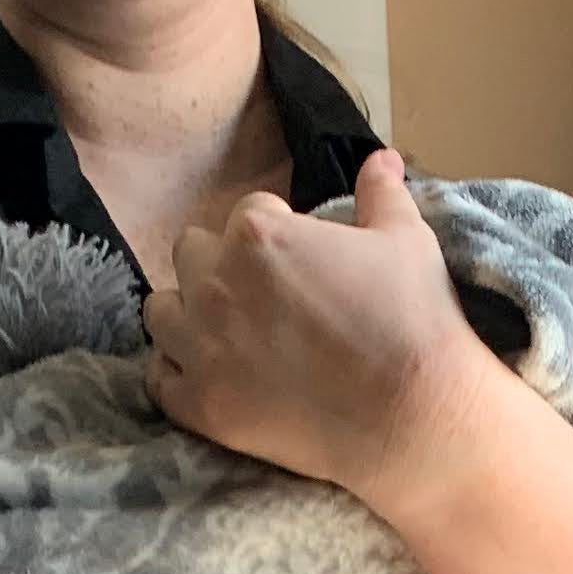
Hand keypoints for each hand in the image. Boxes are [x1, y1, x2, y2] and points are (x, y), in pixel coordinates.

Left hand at [143, 149, 493, 506]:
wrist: (413, 415)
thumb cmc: (413, 321)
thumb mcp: (406, 241)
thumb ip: (381, 194)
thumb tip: (384, 158)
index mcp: (258, 234)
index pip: (245, 213)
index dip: (275, 231)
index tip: (300, 259)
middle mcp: (215, 284)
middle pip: (191, 254)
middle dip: (220, 264)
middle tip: (263, 295)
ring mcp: (201, 348)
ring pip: (161, 312)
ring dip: (187, 313)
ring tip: (226, 332)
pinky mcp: (201, 405)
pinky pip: (159, 379)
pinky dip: (178, 373)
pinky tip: (210, 374)